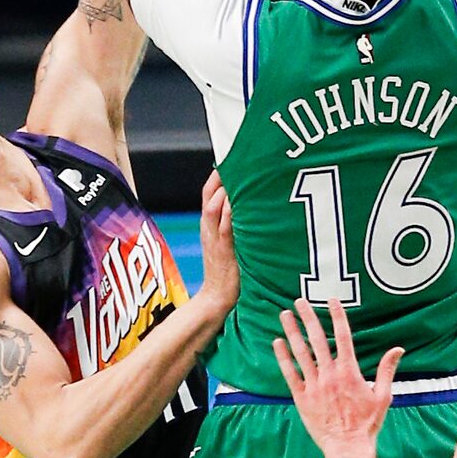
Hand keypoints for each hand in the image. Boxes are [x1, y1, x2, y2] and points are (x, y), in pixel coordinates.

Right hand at [197, 170, 238, 317]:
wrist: (216, 298)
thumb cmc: (227, 271)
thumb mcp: (227, 242)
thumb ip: (233, 224)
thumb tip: (248, 205)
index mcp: (209, 225)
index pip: (208, 194)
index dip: (215, 176)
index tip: (227, 159)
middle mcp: (208, 229)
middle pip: (208, 195)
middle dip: (219, 177)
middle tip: (232, 160)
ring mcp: (214, 239)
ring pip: (214, 208)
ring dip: (224, 191)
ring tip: (237, 176)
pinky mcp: (224, 251)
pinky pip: (224, 228)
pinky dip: (230, 214)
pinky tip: (238, 203)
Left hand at [275, 297, 402, 457]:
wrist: (347, 448)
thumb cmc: (366, 424)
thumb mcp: (383, 396)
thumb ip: (387, 370)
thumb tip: (398, 349)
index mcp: (349, 371)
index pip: (343, 336)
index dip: (337, 316)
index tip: (332, 300)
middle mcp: (330, 374)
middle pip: (317, 339)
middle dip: (308, 318)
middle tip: (300, 301)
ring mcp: (314, 385)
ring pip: (301, 353)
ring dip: (292, 332)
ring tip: (285, 315)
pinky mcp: (302, 398)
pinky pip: (290, 374)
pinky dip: (283, 358)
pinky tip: (277, 343)